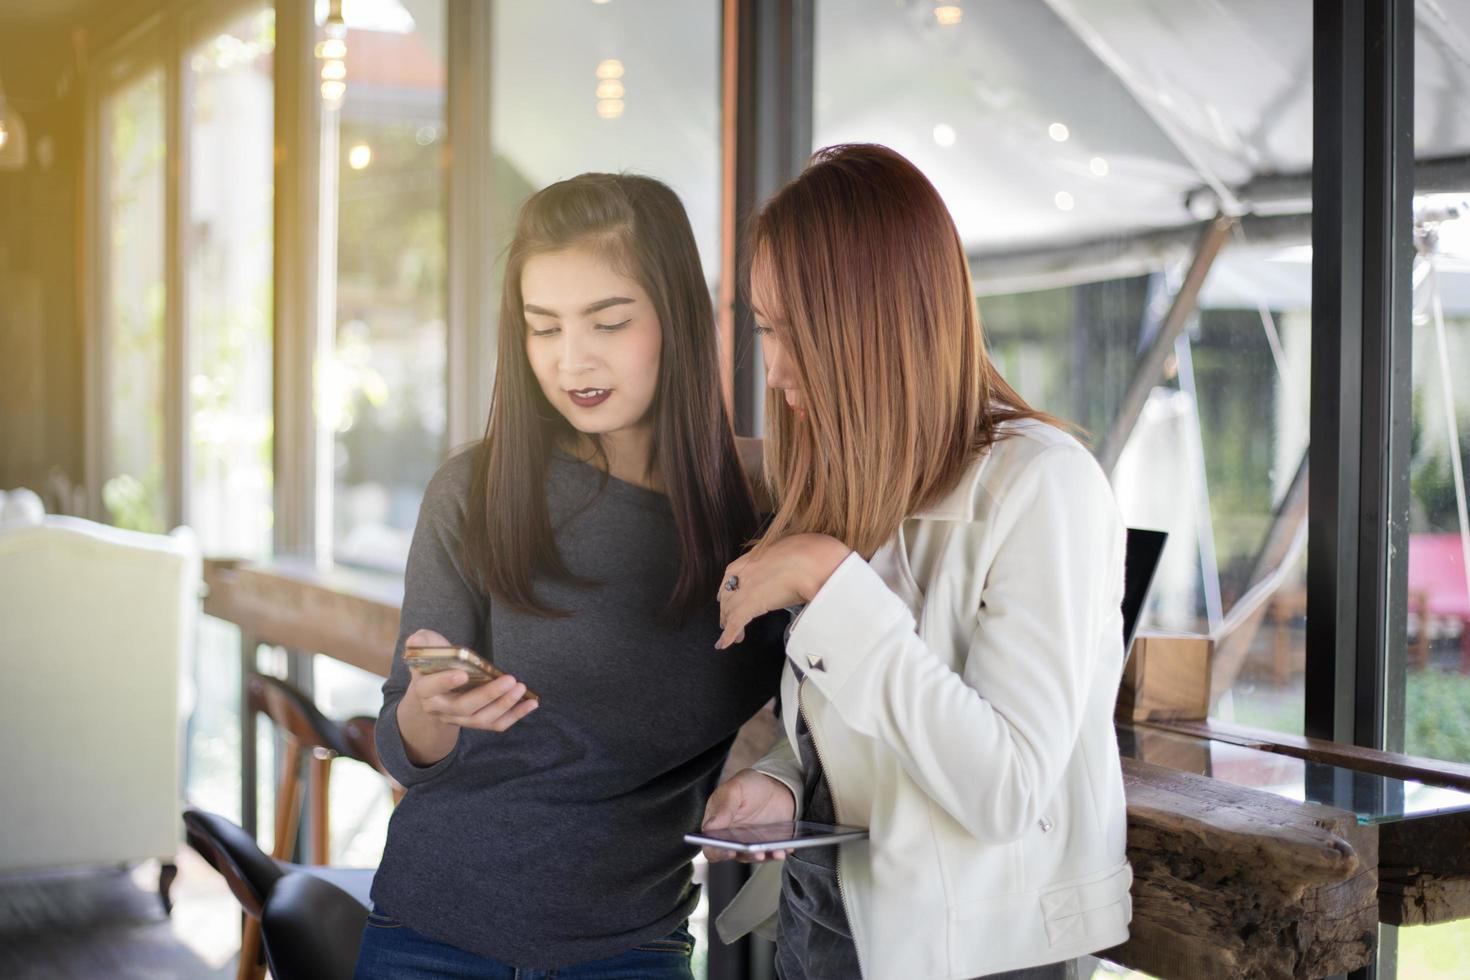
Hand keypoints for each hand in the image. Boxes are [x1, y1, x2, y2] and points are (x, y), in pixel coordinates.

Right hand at [404, 629, 537, 733]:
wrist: (434, 693)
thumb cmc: (434, 664)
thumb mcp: (424, 649)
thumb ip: (420, 641)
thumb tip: (418, 641)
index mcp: (424, 689)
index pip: (431, 688)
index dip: (445, 682)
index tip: (463, 673)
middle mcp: (440, 709)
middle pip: (463, 707)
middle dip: (488, 694)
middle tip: (510, 679)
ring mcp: (459, 719)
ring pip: (481, 719)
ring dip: (504, 705)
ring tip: (521, 688)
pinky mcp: (476, 722)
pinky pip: (496, 725)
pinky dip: (515, 715)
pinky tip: (532, 703)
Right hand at [701, 769, 797, 863]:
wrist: (774, 786)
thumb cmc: (750, 786)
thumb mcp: (735, 788)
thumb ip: (723, 806)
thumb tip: (709, 827)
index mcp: (718, 826)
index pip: (712, 847)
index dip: (718, 852)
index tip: (730, 850)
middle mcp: (732, 839)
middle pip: (735, 855)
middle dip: (747, 855)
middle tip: (757, 853)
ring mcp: (751, 843)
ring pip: (755, 857)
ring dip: (766, 856)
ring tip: (775, 851)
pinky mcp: (767, 845)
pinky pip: (772, 853)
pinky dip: (779, 852)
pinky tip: (785, 847)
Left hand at [715, 534, 850, 648]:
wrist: (813, 561)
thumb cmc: (812, 553)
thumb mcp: (796, 549)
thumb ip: (788, 559)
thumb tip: (797, 567)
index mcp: (755, 557)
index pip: (732, 573)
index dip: (728, 587)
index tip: (724, 595)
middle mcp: (745, 571)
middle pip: (728, 594)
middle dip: (726, 608)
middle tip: (726, 620)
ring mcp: (746, 588)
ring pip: (730, 608)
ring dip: (729, 623)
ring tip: (731, 636)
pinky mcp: (751, 604)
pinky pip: (735, 622)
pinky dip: (729, 635)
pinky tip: (725, 644)